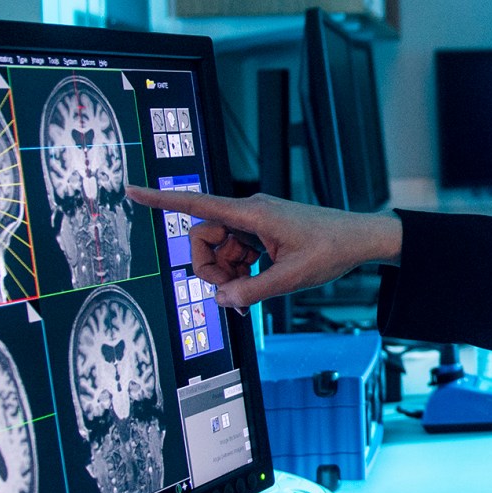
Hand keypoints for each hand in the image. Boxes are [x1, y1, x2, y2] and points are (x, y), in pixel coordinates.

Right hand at [126, 186, 401, 309]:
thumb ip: (252, 291)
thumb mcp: (291, 278)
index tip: (133, 192)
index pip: (197, 205)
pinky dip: (238, 272)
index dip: (162, 201)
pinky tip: (255, 285)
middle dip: (208, 267)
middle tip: (231, 292)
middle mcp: (247, 213)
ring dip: (226, 273)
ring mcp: (253, 223)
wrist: (358, 239)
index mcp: (251, 214)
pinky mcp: (259, 233)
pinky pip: (234, 252)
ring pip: (218, 249)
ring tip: (250, 291)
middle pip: (202, 237)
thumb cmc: (330, 249)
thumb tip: (220, 300)